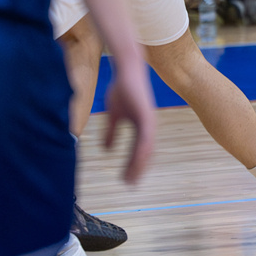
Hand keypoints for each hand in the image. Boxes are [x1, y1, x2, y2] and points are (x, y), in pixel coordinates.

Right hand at [103, 54, 155, 184]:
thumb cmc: (122, 90)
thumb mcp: (114, 115)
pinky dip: (142, 150)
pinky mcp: (147, 116)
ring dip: (139, 165)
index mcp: (141, 127)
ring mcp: (149, 122)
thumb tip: (106, 150)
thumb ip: (111, 132)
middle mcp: (148, 127)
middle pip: (145, 154)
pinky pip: (146, 137)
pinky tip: (138, 160)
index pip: (138, 151)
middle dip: (137, 170)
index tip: (126, 179)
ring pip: (147, 149)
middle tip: (129, 184)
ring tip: (131, 178)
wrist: (127, 71)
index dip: (132, 165)